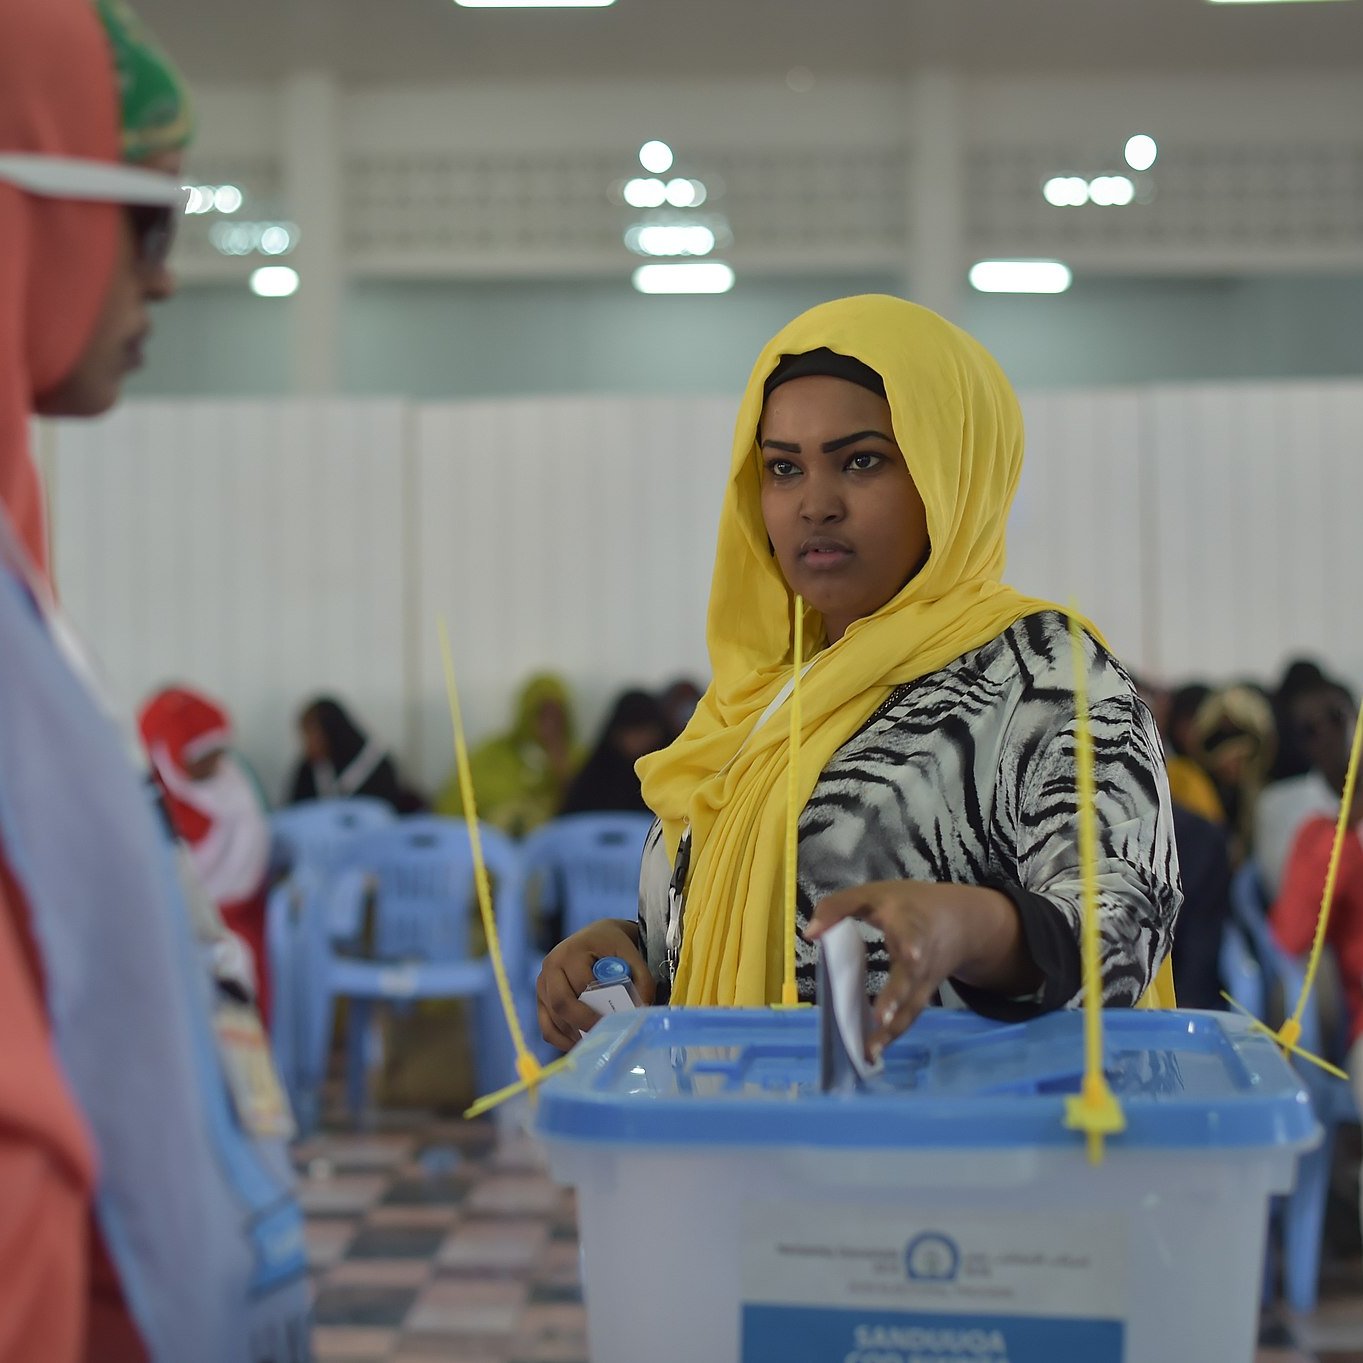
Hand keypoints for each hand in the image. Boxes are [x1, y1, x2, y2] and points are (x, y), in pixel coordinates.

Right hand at [536, 919, 654, 1051]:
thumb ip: (642, 979)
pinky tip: (583, 1043)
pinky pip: (547, 1028)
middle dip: (584, 1024)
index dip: (598, 1006)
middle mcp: (551, 965)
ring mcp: (542, 983)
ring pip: (553, 1019)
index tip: (616, 1023)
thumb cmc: (612, 946)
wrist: (597, 936)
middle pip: (561, 1003)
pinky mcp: (541, 999)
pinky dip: (563, 1041)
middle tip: (605, 1035)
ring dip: (575, 1035)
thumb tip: (642, 1009)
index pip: (581, 984)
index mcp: (572, 951)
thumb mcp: (630, 954)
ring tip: (599, 1040)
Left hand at [806, 881, 1032, 1060]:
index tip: (912, 955)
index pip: (911, 932)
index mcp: (909, 923)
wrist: (961, 922)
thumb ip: (838, 907)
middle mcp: (922, 954)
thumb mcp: (872, 894)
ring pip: (912, 1005)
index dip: (913, 942)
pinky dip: (892, 1034)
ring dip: (892, 1028)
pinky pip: (909, 1015)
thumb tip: (810, 934)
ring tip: (869, 1050)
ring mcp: (925, 978)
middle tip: (880, 1018)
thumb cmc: (907, 905)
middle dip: (898, 996)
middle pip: (912, 977)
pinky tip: (872, 1051)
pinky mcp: (924, 994)